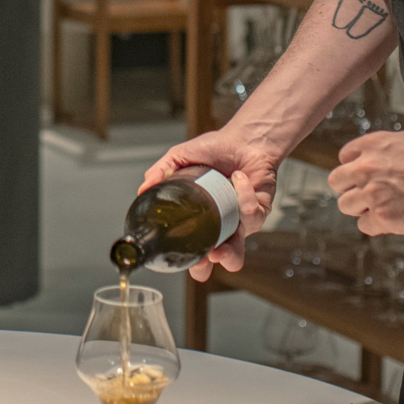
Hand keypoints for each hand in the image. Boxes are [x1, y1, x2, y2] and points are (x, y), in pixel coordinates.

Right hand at [138, 131, 280, 280]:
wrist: (244, 139)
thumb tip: (144, 189)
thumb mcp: (181, 157)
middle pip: (219, 259)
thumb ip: (161, 172)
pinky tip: (238, 178)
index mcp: (201, 219)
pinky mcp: (259, 211)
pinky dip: (243, 195)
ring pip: (238, 249)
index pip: (195, 250)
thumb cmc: (215, 149)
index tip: (182, 262)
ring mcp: (240, 221)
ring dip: (231, 252)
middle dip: (212, 264)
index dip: (191, 262)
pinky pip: (251, 214)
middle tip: (208, 257)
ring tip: (221, 247)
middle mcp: (222, 225)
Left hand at [328, 124, 403, 235]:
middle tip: (368, 195)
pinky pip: (365, 226)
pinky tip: (393, 221)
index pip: (344, 157)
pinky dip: (377, 226)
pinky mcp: (382, 216)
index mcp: (372, 144)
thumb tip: (400, 142)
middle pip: (336, 182)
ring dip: (362, 209)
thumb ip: (398, 140)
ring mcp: (372, 193)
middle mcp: (366, 167)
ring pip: (346, 206)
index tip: (366, 177)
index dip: (355, 168)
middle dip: (350, 189)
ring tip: (382, 210)